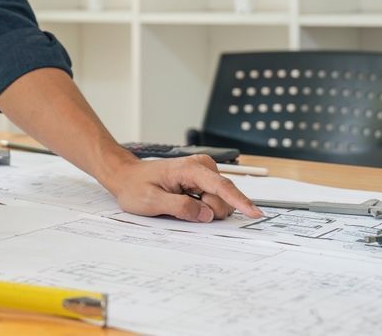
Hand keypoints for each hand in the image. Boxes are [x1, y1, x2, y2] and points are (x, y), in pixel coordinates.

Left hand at [108, 154, 262, 221]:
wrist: (126, 176)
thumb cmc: (135, 186)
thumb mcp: (152, 201)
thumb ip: (180, 207)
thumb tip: (205, 214)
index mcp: (190, 169)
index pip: (221, 187)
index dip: (240, 201)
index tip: (255, 213)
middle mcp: (202, 167)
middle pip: (222, 199)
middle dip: (207, 210)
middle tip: (180, 208)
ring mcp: (204, 174)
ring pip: (219, 202)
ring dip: (203, 209)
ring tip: (178, 203)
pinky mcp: (203, 181)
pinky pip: (213, 200)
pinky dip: (202, 206)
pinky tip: (185, 202)